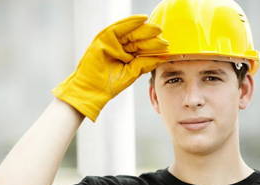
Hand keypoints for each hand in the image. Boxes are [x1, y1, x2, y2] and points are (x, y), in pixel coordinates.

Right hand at [52, 15, 168, 121]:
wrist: (92, 89)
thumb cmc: (109, 84)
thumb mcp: (131, 73)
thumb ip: (144, 64)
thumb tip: (160, 58)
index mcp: (126, 57)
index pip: (142, 48)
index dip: (154, 46)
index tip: (167, 46)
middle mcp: (120, 48)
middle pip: (138, 39)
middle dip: (151, 36)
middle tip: (163, 35)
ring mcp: (112, 42)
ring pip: (131, 32)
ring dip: (144, 29)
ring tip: (156, 28)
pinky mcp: (104, 37)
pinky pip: (120, 27)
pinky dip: (131, 22)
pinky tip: (143, 20)